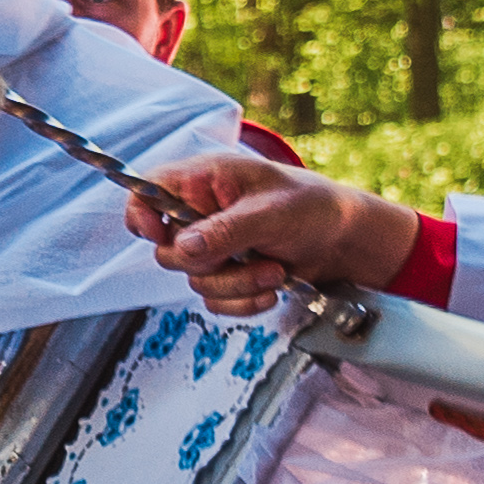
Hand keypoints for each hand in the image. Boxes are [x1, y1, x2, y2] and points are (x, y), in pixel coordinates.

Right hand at [137, 154, 419, 315]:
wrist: (342, 241)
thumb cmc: (312, 207)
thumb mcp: (271, 213)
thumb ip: (225, 230)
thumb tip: (182, 249)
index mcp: (204, 181)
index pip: (148, 191)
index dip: (142, 213)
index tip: (158, 234)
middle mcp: (200, 214)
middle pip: (168, 251)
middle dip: (212, 263)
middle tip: (249, 254)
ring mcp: (211, 247)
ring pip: (195, 282)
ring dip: (239, 284)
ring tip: (274, 269)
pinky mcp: (225, 276)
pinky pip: (214, 300)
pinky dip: (244, 301)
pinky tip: (271, 287)